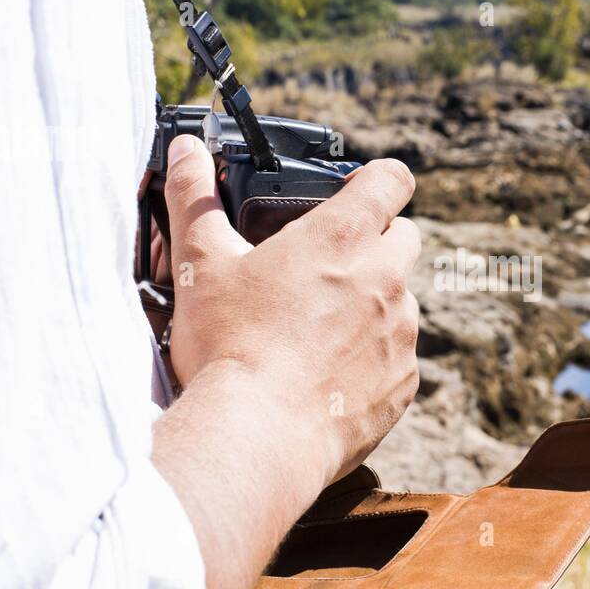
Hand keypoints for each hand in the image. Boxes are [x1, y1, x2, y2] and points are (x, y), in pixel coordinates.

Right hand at [162, 135, 420, 481]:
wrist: (258, 436)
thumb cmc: (229, 347)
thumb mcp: (199, 264)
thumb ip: (193, 197)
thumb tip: (185, 152)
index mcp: (342, 238)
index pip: (391, 180)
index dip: (379, 178)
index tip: (360, 190)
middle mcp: (385, 278)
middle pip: (404, 237)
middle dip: (376, 243)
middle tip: (328, 267)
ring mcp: (401, 332)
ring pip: (402, 300)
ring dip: (374, 304)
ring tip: (320, 330)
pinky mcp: (404, 381)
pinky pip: (400, 356)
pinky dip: (374, 358)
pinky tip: (331, 374)